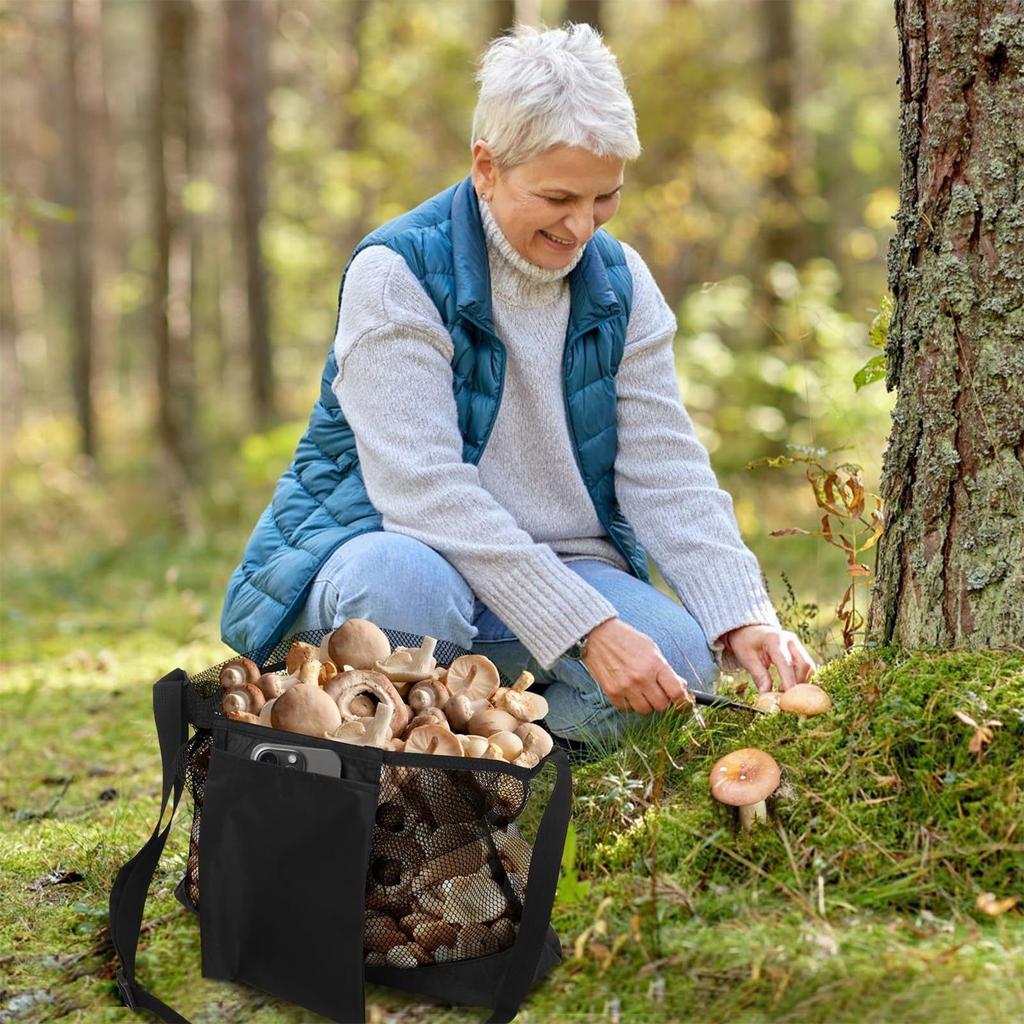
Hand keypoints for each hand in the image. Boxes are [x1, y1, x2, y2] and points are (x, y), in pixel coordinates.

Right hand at [580, 618, 694, 715]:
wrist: (598, 635)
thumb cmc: (627, 640)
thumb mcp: (652, 649)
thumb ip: (666, 670)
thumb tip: (681, 687)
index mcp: (655, 665)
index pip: (676, 693)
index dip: (683, 702)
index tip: (683, 704)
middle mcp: (641, 678)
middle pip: (662, 706)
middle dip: (664, 702)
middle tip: (660, 693)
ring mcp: (625, 687)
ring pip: (645, 710)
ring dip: (647, 704)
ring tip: (643, 692)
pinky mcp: (612, 692)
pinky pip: (627, 709)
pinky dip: (631, 704)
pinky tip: (629, 691)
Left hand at [720, 624, 816, 692]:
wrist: (748, 629)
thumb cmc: (746, 643)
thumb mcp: (747, 659)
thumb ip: (759, 676)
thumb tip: (767, 696)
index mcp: (774, 640)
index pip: (786, 664)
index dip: (789, 682)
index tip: (788, 699)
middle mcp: (790, 640)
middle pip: (804, 664)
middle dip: (797, 683)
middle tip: (783, 696)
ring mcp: (796, 644)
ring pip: (809, 666)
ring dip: (800, 681)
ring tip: (782, 689)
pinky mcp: (799, 649)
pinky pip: (807, 666)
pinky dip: (801, 677)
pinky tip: (788, 684)